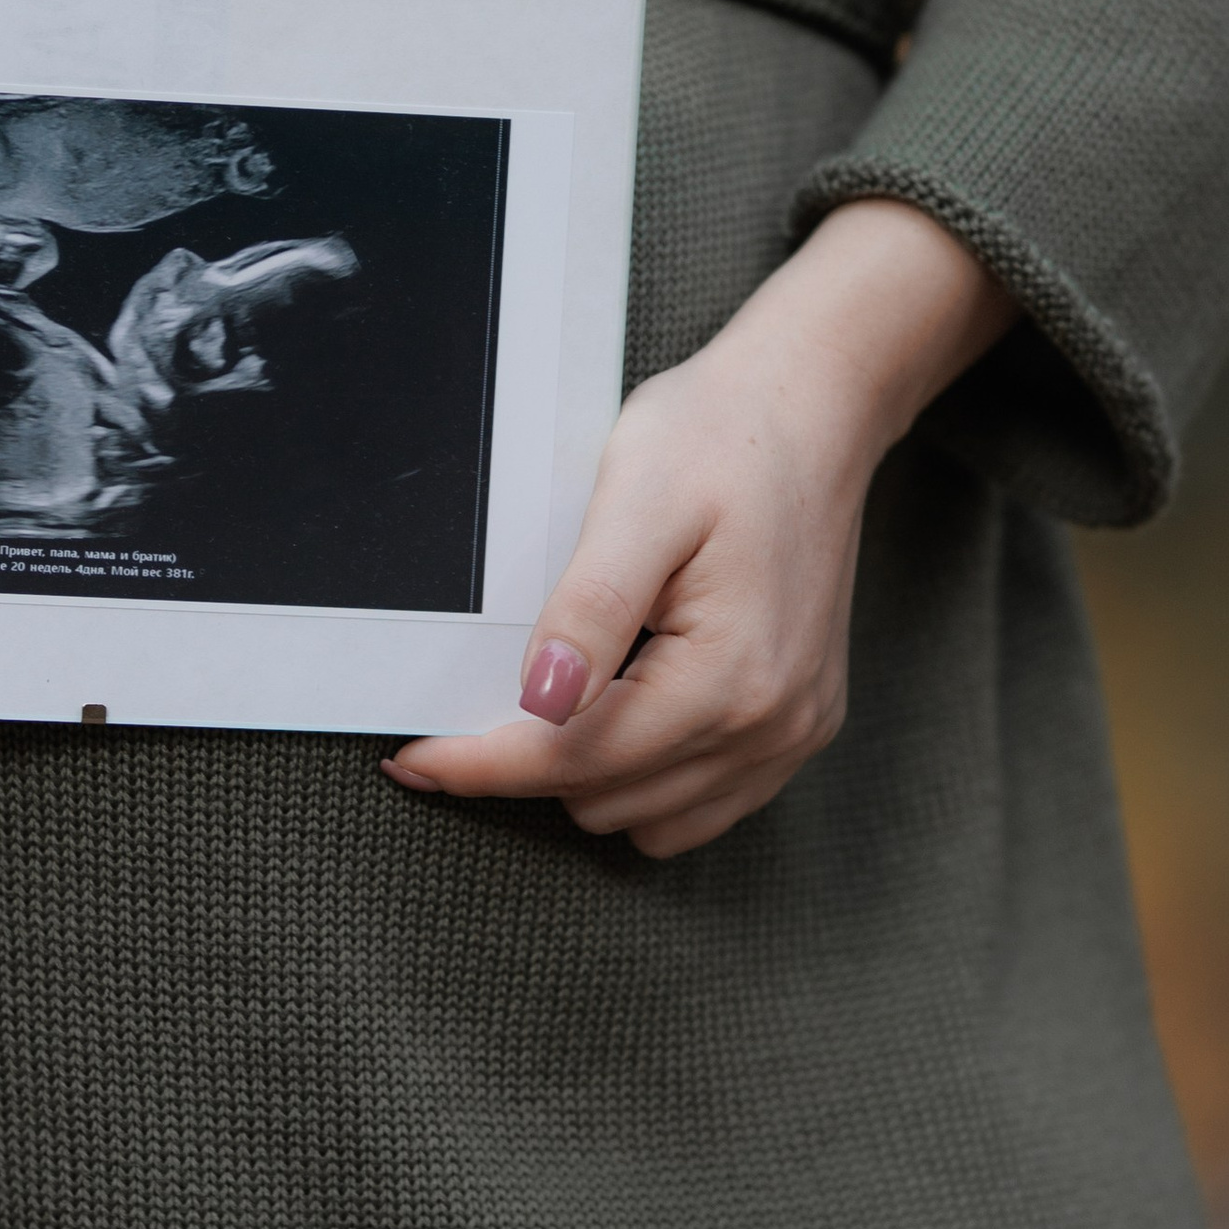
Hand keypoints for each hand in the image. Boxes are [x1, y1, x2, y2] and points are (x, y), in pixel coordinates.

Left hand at [385, 200, 1015, 860]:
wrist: (814, 409)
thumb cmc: (725, 437)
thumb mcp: (638, 501)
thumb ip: (589, 609)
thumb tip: (542, 700)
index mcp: (729, 677)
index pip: (573, 759)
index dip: (482, 764)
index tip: (413, 761)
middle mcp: (770, 723)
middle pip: (605, 798)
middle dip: (534, 760)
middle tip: (493, 694)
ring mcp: (792, 734)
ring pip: (649, 820)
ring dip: (591, 775)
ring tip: (570, 692)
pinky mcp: (800, 728)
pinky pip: (702, 806)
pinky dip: (648, 778)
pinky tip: (626, 711)